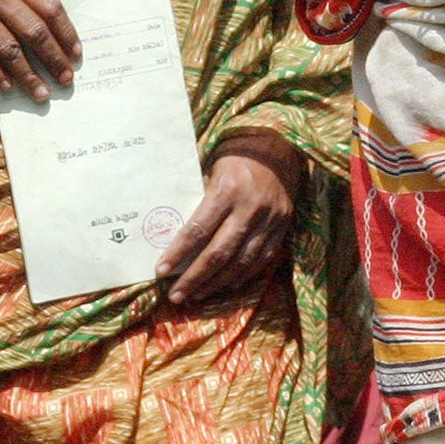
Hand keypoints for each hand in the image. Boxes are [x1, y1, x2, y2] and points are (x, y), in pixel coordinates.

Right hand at [0, 0, 80, 101]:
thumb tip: (58, 36)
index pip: (50, 8)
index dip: (66, 34)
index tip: (76, 55)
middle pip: (34, 31)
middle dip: (53, 59)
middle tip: (65, 80)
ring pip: (10, 49)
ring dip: (28, 75)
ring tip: (41, 93)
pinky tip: (8, 87)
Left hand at [157, 151, 295, 305]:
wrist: (280, 148)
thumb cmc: (237, 156)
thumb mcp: (211, 167)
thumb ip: (196, 197)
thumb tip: (172, 227)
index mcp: (228, 190)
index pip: (198, 229)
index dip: (178, 253)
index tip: (161, 271)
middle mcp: (250, 208)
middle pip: (219, 253)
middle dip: (195, 277)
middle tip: (175, 295)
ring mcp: (270, 221)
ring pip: (241, 263)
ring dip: (216, 283)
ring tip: (196, 295)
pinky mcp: (283, 228)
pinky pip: (261, 260)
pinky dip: (242, 276)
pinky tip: (225, 285)